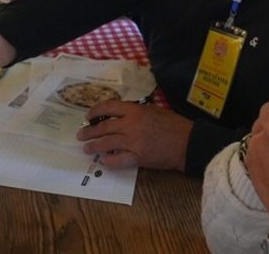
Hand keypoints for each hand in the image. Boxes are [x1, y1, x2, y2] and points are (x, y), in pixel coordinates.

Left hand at [77, 101, 192, 170]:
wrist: (187, 142)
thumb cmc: (173, 124)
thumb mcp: (153, 110)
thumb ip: (135, 111)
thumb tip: (118, 115)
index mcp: (134, 110)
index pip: (107, 107)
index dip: (94, 112)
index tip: (88, 117)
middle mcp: (130, 125)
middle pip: (103, 127)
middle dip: (89, 131)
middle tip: (81, 135)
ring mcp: (133, 142)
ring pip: (106, 143)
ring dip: (94, 146)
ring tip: (86, 148)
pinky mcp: (138, 157)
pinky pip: (118, 160)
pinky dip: (109, 161)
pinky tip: (103, 161)